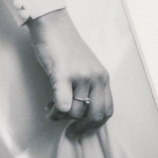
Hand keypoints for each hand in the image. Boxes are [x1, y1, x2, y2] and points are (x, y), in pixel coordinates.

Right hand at [26, 8, 112, 136]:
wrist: (52, 25)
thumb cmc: (66, 47)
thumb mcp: (87, 67)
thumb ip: (89, 87)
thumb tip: (81, 113)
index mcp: (103, 77)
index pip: (107, 110)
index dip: (95, 124)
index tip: (82, 129)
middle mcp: (96, 77)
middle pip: (95, 115)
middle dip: (81, 128)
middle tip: (69, 131)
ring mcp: (80, 76)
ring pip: (75, 112)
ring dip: (61, 118)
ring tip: (52, 110)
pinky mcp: (63, 74)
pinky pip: (63, 105)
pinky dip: (55, 113)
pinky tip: (49, 109)